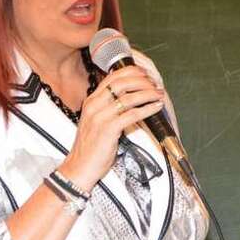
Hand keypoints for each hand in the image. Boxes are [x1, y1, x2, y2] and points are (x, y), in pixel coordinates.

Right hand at [57, 66, 163, 189]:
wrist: (80, 166)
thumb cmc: (91, 147)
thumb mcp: (96, 121)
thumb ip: (108, 108)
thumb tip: (130, 98)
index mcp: (91, 101)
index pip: (112, 77)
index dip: (131, 72)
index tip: (145, 74)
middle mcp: (94, 105)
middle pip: (121, 83)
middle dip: (142, 81)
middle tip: (155, 84)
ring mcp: (100, 116)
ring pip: (129, 97)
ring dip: (148, 93)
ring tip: (159, 94)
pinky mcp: (108, 129)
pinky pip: (132, 114)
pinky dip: (147, 109)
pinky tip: (156, 107)